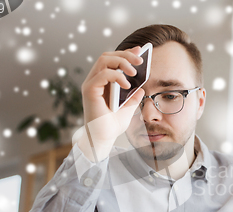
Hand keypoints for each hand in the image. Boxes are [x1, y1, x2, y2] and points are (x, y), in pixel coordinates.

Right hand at [78, 46, 144, 160]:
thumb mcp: (128, 107)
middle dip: (126, 55)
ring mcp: (91, 84)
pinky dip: (117, 76)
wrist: (104, 138)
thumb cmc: (112, 124)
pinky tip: (127, 85)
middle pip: (108, 56)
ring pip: (104, 60)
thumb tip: (142, 86)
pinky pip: (103, 74)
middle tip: (140, 60)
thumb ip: (134, 95)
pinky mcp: (89, 90)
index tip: (140, 51)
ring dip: (122, 62)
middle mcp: (94, 80)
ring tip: (134, 72)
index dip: (126, 53)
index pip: (112, 60)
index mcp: (102, 82)